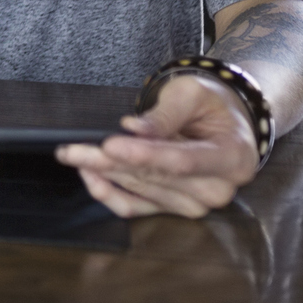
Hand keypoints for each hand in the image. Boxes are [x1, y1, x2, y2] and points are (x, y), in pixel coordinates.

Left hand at [54, 73, 258, 217]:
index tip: (109, 144)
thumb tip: (133, 128)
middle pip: (155, 176)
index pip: (184, 161)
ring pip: (140, 191)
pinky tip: (88, 175)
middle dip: (109, 161)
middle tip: (70, 148)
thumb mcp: (193, 93)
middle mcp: (217, 188)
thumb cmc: (211, 104)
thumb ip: (166, 113)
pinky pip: (135, 208)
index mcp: (232, 157)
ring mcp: (195, 204)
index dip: (145, 154)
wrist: (224, 125)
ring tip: (72, 154)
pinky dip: (108, 194)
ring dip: (102, 173)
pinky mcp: (173, 208)